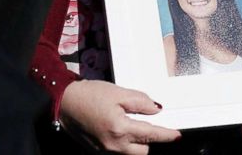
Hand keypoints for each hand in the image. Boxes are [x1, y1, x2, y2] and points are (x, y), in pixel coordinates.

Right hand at [59, 79, 180, 153]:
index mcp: (120, 129)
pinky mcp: (97, 151)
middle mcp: (114, 145)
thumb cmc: (89, 95)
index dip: (166, 135)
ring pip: (130, 153)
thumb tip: (156, 110)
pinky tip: (119, 127)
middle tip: (149, 124)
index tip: (177, 135)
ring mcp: (105, 151)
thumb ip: (140, 101)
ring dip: (136, 142)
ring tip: (131, 123)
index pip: (151, 135)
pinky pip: (118, 151)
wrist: (64, 103)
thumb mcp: (118, 93)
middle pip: (143, 150)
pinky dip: (124, 142)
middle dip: (149, 140)